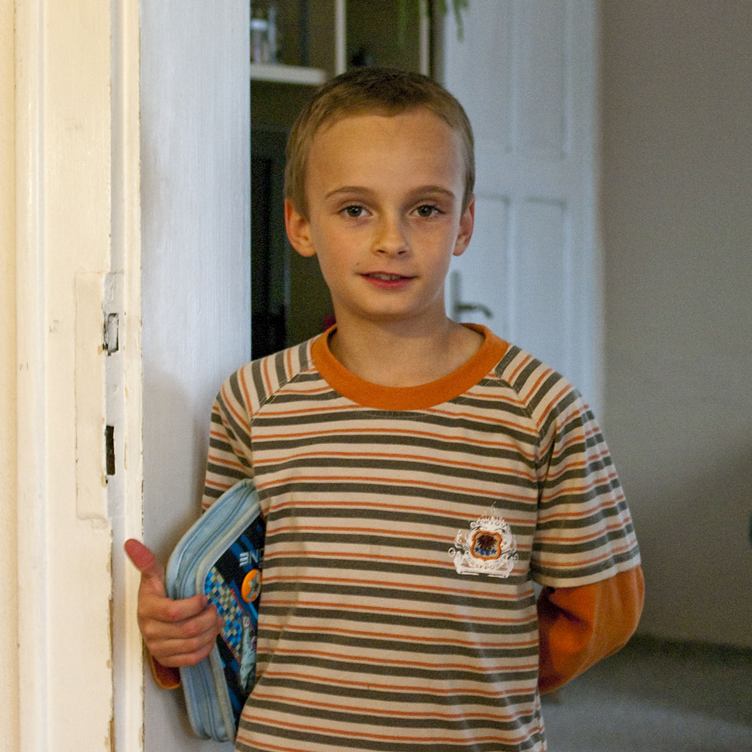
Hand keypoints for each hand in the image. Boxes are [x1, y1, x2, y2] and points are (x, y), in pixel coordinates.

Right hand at [124, 539, 222, 667]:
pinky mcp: (166, 660)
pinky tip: (209, 636)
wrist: (152, 618)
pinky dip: (205, 648)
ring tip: (216, 621)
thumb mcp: (153, 576)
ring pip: (191, 644)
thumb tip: (130, 543)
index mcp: (147, 609)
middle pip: (187, 629)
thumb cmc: (157, 595)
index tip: (204, 597)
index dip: (194, 605)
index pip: (173, 612)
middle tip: (216, 609)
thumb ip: (145, 561)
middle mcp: (150, 631)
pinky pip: (190, 659)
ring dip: (210, 632)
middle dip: (208, 618)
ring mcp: (157, 647)